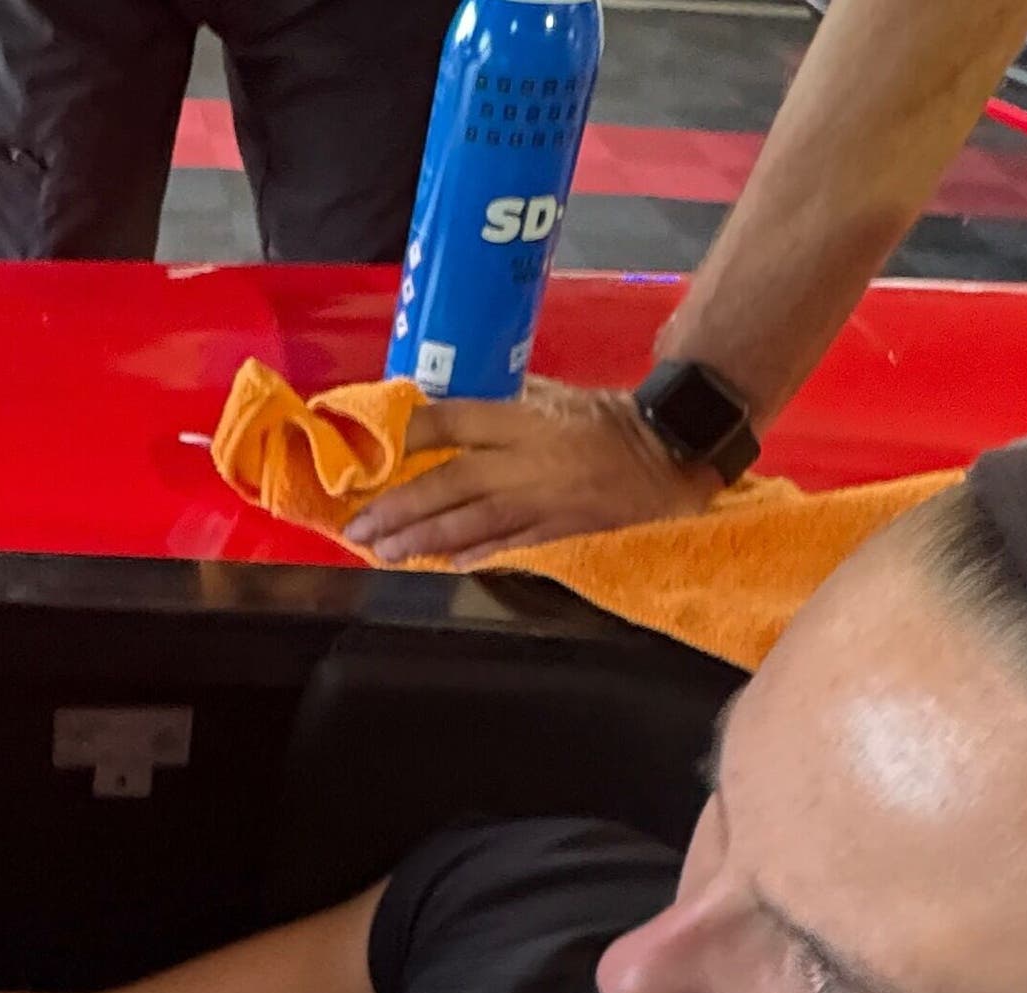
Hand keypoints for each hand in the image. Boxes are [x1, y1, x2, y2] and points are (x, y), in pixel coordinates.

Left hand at [342, 378, 722, 564]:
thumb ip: (497, 405)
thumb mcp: (549, 396)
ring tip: (384, 550)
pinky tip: (441, 563)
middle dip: (400, 507)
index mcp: (520, 418)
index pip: (450, 423)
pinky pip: (507, 545)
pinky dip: (472, 555)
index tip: (368, 455)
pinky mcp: (558, 530)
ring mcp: (541, 500)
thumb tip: (438, 410)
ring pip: (470, 521)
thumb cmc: (604, 420)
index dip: (406, 439)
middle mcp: (524, 459)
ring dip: (423, 538)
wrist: (667, 453)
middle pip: (450, 482)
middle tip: (359, 526)